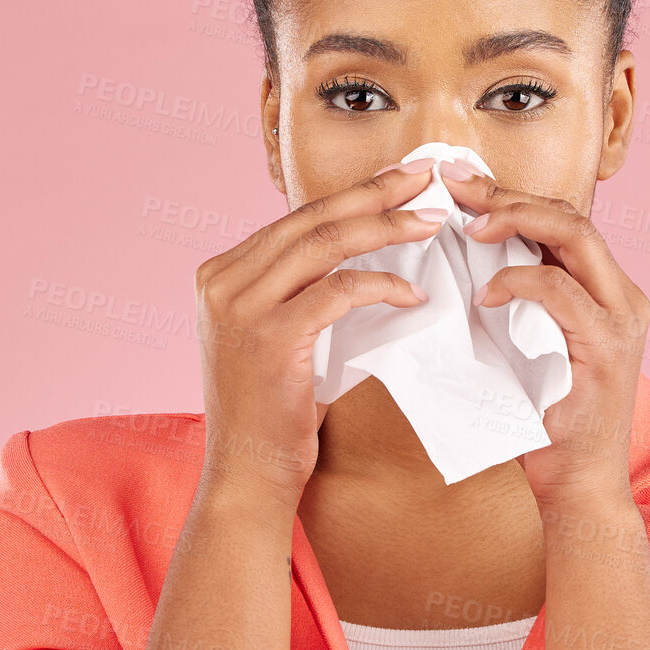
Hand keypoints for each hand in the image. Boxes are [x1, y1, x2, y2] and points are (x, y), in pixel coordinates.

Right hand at [192, 160, 439, 508]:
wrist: (247, 472)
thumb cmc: (271, 410)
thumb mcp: (273, 335)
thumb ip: (296, 291)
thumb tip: (356, 248)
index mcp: (220, 274)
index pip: (296, 220)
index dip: (351, 195)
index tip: (396, 181)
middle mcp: (222, 281)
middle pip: (312, 218)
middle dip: (373, 192)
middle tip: (422, 176)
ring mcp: (241, 307)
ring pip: (326, 243)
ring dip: (386, 226)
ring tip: (429, 220)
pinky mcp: (270, 336)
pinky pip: (339, 291)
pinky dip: (382, 286)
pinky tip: (413, 293)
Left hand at [442, 165, 649, 504]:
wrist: (577, 488)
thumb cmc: (541, 421)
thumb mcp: (524, 347)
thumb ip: (512, 304)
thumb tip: (457, 260)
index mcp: (607, 293)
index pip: (565, 222)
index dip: (513, 196)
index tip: (462, 185)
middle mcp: (623, 297)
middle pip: (572, 217)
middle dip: (510, 194)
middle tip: (456, 184)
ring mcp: (621, 320)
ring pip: (575, 238)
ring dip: (516, 220)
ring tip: (470, 223)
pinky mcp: (607, 347)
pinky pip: (560, 291)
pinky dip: (518, 282)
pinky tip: (484, 293)